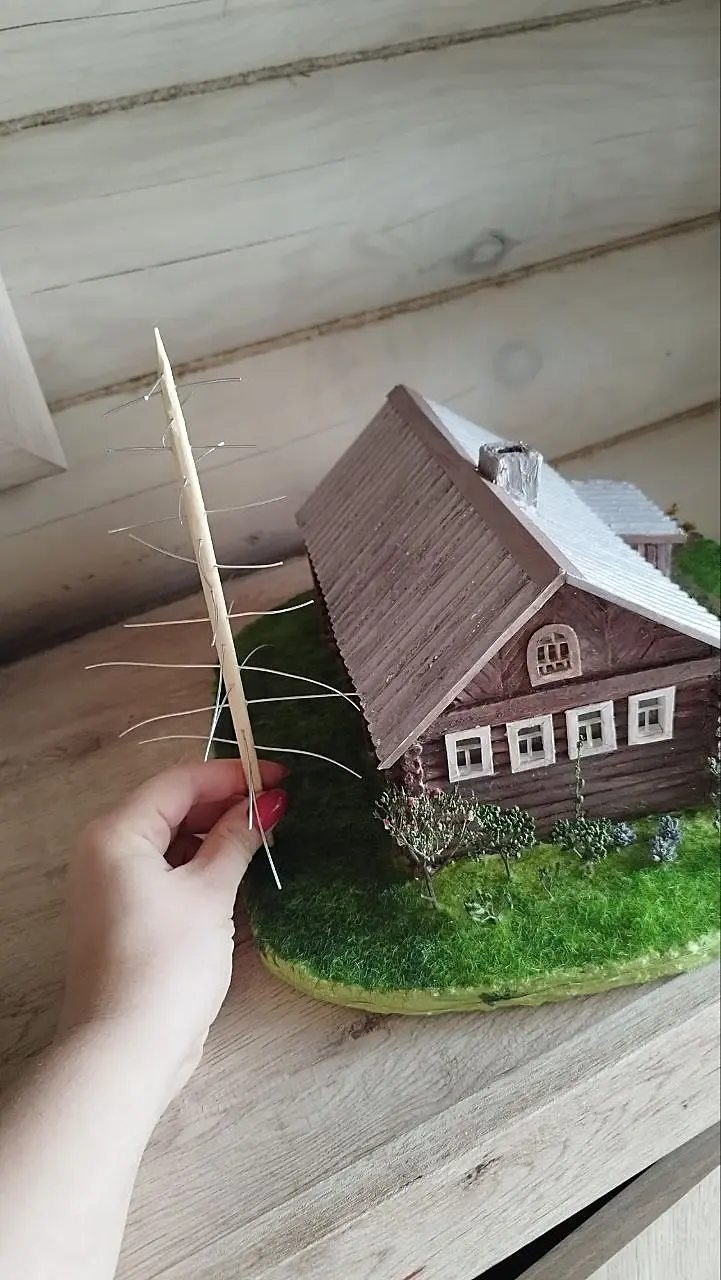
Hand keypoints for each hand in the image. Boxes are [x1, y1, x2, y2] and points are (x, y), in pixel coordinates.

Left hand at [58, 759, 287, 1109]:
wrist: (127, 1049)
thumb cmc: (168, 962)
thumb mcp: (209, 892)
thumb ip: (238, 839)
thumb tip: (268, 801)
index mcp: (117, 833)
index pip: (179, 781)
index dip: (233, 773)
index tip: (282, 776)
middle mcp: (106, 851)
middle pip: (173, 807)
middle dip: (227, 802)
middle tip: (280, 806)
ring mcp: (113, 886)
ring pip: (172, 840)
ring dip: (217, 834)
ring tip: (268, 834)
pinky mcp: (128, 916)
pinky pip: (168, 872)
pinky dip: (202, 865)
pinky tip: (240, 869)